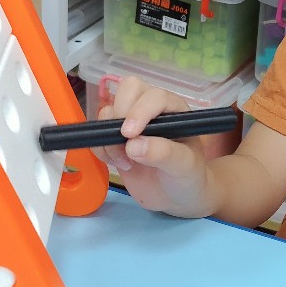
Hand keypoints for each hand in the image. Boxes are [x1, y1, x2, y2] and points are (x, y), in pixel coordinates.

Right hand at [89, 75, 211, 217]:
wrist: (176, 197)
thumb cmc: (188, 177)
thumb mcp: (184, 167)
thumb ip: (164, 154)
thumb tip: (133, 144)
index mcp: (174, 109)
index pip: (155, 96)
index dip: (140, 111)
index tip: (130, 135)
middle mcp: (151, 110)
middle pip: (128, 88)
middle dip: (120, 114)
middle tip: (125, 143)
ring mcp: (131, 122)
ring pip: (108, 110)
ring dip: (110, 137)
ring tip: (126, 162)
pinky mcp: (115, 138)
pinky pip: (97, 132)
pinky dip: (101, 148)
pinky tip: (118, 164)